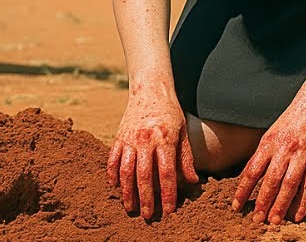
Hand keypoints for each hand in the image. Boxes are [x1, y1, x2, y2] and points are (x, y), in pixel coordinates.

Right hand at [107, 89, 199, 219]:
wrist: (149, 89)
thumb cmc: (170, 111)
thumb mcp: (183, 131)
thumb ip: (186, 157)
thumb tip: (192, 181)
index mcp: (165, 139)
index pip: (166, 172)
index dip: (168, 193)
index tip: (169, 210)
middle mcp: (145, 140)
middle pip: (144, 175)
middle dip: (146, 198)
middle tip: (148, 216)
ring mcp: (129, 138)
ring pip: (126, 169)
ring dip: (127, 191)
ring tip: (130, 207)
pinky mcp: (119, 136)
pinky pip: (113, 158)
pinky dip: (112, 174)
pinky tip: (115, 186)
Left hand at [232, 96, 305, 223]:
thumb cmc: (290, 122)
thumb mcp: (269, 135)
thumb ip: (260, 156)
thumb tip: (247, 178)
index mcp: (269, 143)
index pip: (252, 171)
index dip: (243, 190)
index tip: (236, 206)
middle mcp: (285, 149)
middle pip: (271, 181)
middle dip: (263, 202)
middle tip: (257, 220)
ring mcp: (302, 155)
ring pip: (290, 185)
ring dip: (282, 205)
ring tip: (275, 220)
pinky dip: (304, 202)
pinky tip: (298, 215)